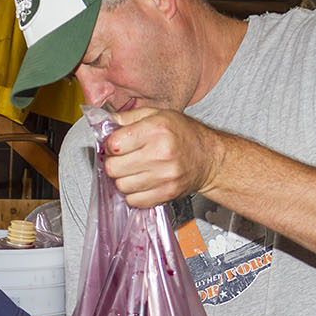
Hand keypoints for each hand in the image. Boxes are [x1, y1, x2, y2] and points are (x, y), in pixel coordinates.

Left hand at [101, 106, 225, 207]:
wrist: (209, 158)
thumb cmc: (185, 135)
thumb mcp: (159, 114)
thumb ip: (129, 117)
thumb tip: (105, 123)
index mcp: (156, 129)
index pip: (114, 144)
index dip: (111, 145)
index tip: (117, 145)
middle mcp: (161, 153)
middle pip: (114, 168)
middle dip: (115, 163)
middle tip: (124, 158)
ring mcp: (164, 176)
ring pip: (121, 186)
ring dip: (124, 179)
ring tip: (135, 170)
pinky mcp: (167, 193)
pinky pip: (134, 201)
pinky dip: (134, 194)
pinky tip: (142, 182)